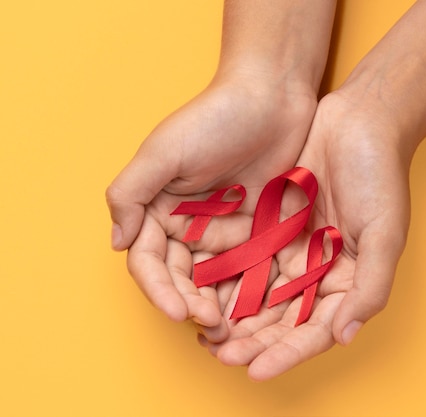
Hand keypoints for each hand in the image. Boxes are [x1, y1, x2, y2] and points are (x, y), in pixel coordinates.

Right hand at [105, 75, 317, 332]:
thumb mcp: (163, 151)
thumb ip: (130, 194)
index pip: (150, 261)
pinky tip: (257, 308)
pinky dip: (248, 288)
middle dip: (192, 303)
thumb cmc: (214, 118)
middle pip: (182, 276)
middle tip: (212, 324)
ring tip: (233, 327)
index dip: (160, 290)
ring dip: (219, 304)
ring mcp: (223, 228)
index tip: (180, 312)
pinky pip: (249, 264)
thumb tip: (117, 242)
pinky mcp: (257, 227)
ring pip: (215, 278)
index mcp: (158, 207)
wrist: (270, 96)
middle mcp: (187, 223)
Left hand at [203, 90, 411, 379]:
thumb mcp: (384, 234)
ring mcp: (296, 249)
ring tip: (205, 332)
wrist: (360, 121)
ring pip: (260, 292)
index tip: (254, 370)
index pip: (316, 330)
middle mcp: (321, 272)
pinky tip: (204, 289)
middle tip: (219, 353)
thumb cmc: (381, 177)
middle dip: (252, 340)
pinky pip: (248, 256)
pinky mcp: (275, 226)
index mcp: (350, 281)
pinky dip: (228, 275)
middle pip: (283, 318)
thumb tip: (345, 335)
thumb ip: (369, 287)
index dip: (287, 353)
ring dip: (235, 314)